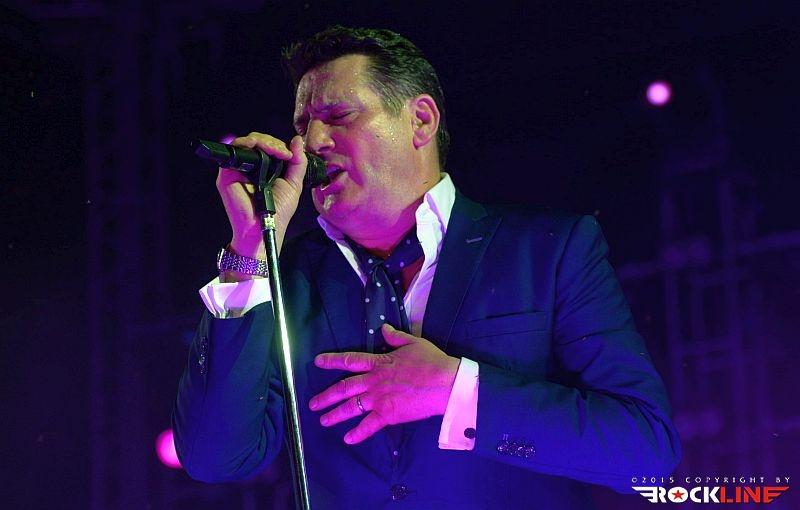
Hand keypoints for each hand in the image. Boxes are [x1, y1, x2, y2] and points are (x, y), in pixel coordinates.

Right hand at [216, 133, 306, 263]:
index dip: (277, 145)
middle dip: (271, 142)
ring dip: (262, 141)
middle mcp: (249, 167)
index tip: (289, 155)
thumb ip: (298, 163)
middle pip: (256, 141)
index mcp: (264, 168)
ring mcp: (236, 170)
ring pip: (245, 143)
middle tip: (283, 153)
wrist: (264, 228)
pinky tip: (258, 148)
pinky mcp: (226, 174)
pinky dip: (246, 145)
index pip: (267, 146)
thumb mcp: (294, 184)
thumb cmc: (278, 211)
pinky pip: (233, 152)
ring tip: (275, 151)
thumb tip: (296, 140)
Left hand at [309, 324, 459, 444]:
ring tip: (323, 420)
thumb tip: (384, 328)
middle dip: (326, 396)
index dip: (332, 361)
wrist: (445, 383)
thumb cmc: (432, 362)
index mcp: (379, 363)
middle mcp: (374, 381)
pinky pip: (369, 426)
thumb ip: (395, 337)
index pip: (350, 360)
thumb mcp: (413, 342)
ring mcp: (379, 399)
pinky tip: (347, 439)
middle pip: (344, 387)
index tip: (317, 362)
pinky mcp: (388, 414)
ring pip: (351, 407)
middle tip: (312, 403)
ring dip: (335, 414)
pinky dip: (357, 433)